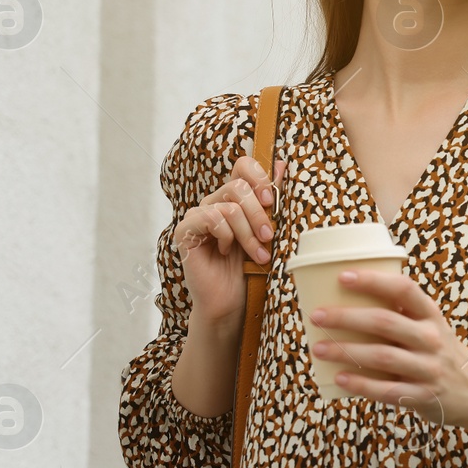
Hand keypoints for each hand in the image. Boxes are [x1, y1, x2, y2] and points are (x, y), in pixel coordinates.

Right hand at [173, 155, 287, 326]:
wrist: (231, 302)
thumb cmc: (251, 268)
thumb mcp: (267, 231)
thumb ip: (271, 200)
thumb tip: (282, 164)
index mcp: (234, 198)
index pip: (242, 165)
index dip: (259, 176)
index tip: (272, 200)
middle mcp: (213, 202)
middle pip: (237, 186)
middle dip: (259, 214)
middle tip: (269, 237)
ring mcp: (197, 216)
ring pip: (228, 206)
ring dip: (248, 233)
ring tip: (258, 254)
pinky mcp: (184, 231)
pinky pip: (211, 218)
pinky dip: (227, 236)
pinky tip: (226, 252)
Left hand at [308, 268, 467, 430]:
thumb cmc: (439, 352)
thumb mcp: (430, 326)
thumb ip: (400, 313)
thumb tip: (345, 297)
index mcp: (431, 315)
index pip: (404, 289)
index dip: (373, 281)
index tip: (342, 276)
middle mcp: (431, 339)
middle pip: (385, 322)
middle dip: (347, 317)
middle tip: (317, 316)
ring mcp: (428, 368)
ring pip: (382, 356)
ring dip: (346, 351)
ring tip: (318, 348)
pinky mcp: (422, 396)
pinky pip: (387, 389)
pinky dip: (361, 384)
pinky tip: (339, 378)